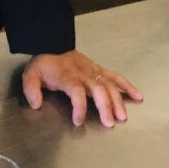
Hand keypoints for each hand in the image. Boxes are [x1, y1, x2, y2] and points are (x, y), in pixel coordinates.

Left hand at [22, 49, 142, 127]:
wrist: (52, 44)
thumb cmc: (44, 64)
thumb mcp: (30, 74)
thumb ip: (31, 89)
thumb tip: (36, 104)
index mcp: (67, 76)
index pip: (76, 91)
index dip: (79, 106)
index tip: (78, 121)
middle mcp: (83, 74)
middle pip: (98, 89)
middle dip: (105, 106)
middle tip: (109, 123)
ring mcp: (94, 71)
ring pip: (109, 85)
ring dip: (117, 101)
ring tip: (122, 117)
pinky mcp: (100, 70)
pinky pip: (116, 77)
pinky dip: (128, 86)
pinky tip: (138, 96)